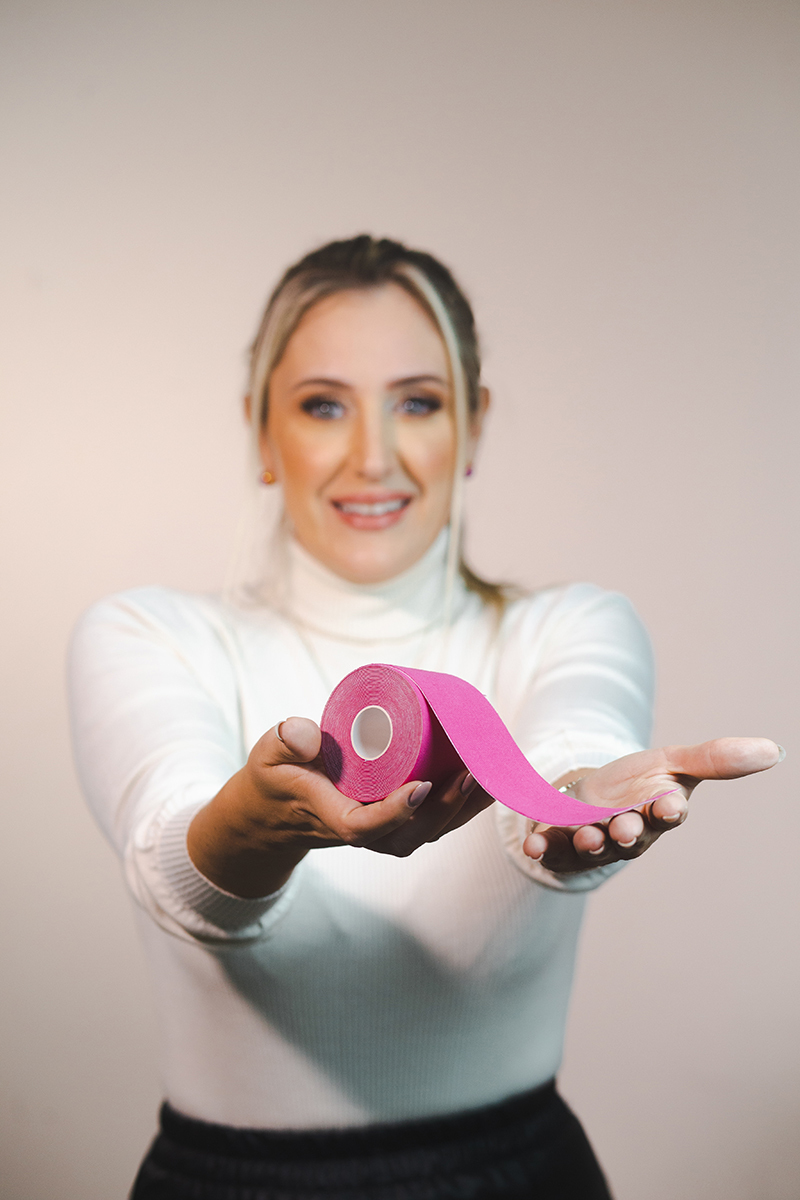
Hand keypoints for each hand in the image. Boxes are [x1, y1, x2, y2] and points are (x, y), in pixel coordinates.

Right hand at [188, 716, 492, 896]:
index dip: (396, 811)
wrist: (274, 810)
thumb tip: (307, 733)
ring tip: (491, 775)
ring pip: (429, 831)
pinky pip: (434, 822)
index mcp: (330, 818)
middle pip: (411, 834)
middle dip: (446, 808)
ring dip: (463, 808)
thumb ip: (284, 741)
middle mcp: (362, 831)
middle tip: (471, 771)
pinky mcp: (395, 821)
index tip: (421, 785)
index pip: (365, 827)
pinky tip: (487, 781)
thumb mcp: (267, 756)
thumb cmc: (274, 777)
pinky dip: (463, 806)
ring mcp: (381, 831)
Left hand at [522, 738, 783, 874]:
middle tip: (622, 825)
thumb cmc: (637, 784)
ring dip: (588, 841)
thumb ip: (715, 758)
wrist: (589, 797)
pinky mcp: (558, 842)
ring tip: (585, 833)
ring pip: (592, 846)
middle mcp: (626, 832)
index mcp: (656, 812)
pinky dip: (542, 846)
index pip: (668, 813)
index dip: (668, 810)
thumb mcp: (673, 763)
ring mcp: (591, 839)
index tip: (670, 804)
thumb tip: (774, 750)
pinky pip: (551, 848)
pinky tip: (533, 842)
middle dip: (626, 830)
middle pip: (629, 836)